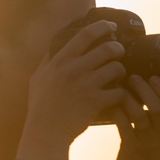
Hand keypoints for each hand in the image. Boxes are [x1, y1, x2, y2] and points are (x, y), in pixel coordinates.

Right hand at [17, 20, 127, 159]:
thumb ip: (47, 60)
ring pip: (116, 68)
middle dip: (118, 49)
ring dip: (121, 70)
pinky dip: (122, 92)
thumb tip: (53, 45)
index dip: (102, 27)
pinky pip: (119, 91)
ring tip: (118, 75)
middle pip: (108, 48)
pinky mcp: (96, 102)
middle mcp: (74, 69)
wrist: (45, 133)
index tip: (111, 27)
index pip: (85, 35)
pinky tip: (118, 95)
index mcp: (61, 61)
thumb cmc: (40, 106)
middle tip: (119, 53)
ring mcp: (86, 85)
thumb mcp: (38, 78)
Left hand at [113, 75, 159, 159]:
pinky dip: (117, 112)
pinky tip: (110, 104)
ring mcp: (146, 142)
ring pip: (140, 116)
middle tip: (133, 77)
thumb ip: (159, 114)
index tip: (154, 77)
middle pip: (158, 108)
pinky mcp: (130, 148)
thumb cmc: (150, 151)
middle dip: (145, 89)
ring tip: (120, 88)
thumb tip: (147, 85)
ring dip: (129, 99)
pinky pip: (123, 126)